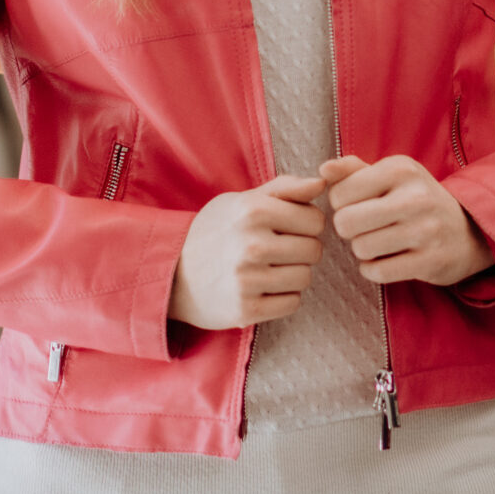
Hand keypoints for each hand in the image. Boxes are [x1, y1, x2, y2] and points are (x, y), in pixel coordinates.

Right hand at [170, 175, 328, 329]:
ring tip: (270, 268)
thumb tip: (322, 182)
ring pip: (305, 277)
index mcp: (252, 211)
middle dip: (302, 249)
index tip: (288, 228)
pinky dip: (284, 296)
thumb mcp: (243, 200)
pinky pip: (292, 303)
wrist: (172, 274)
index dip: (307, 224)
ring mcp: (247, 280)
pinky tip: (264, 288)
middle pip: (314, 250)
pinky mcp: (245, 310)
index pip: (316, 220)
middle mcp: (250, 245)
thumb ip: (285, 188)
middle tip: (279, 250)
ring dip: (294, 274)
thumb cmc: (216, 231)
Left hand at [323, 156, 494, 285]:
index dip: (342, 204)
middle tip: (363, 227)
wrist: (469, 230)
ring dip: (362, 250)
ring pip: (361, 248)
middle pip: (345, 222)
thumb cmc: (416, 199)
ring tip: (378, 242)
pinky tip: (385, 260)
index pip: (339, 193)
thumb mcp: (391, 176)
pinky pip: (378, 272)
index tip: (359, 205)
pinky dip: (373, 269)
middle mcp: (415, 197)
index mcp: (401, 169)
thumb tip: (324, 170)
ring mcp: (425, 231)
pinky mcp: (430, 261)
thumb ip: (353, 170)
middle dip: (347, 229)